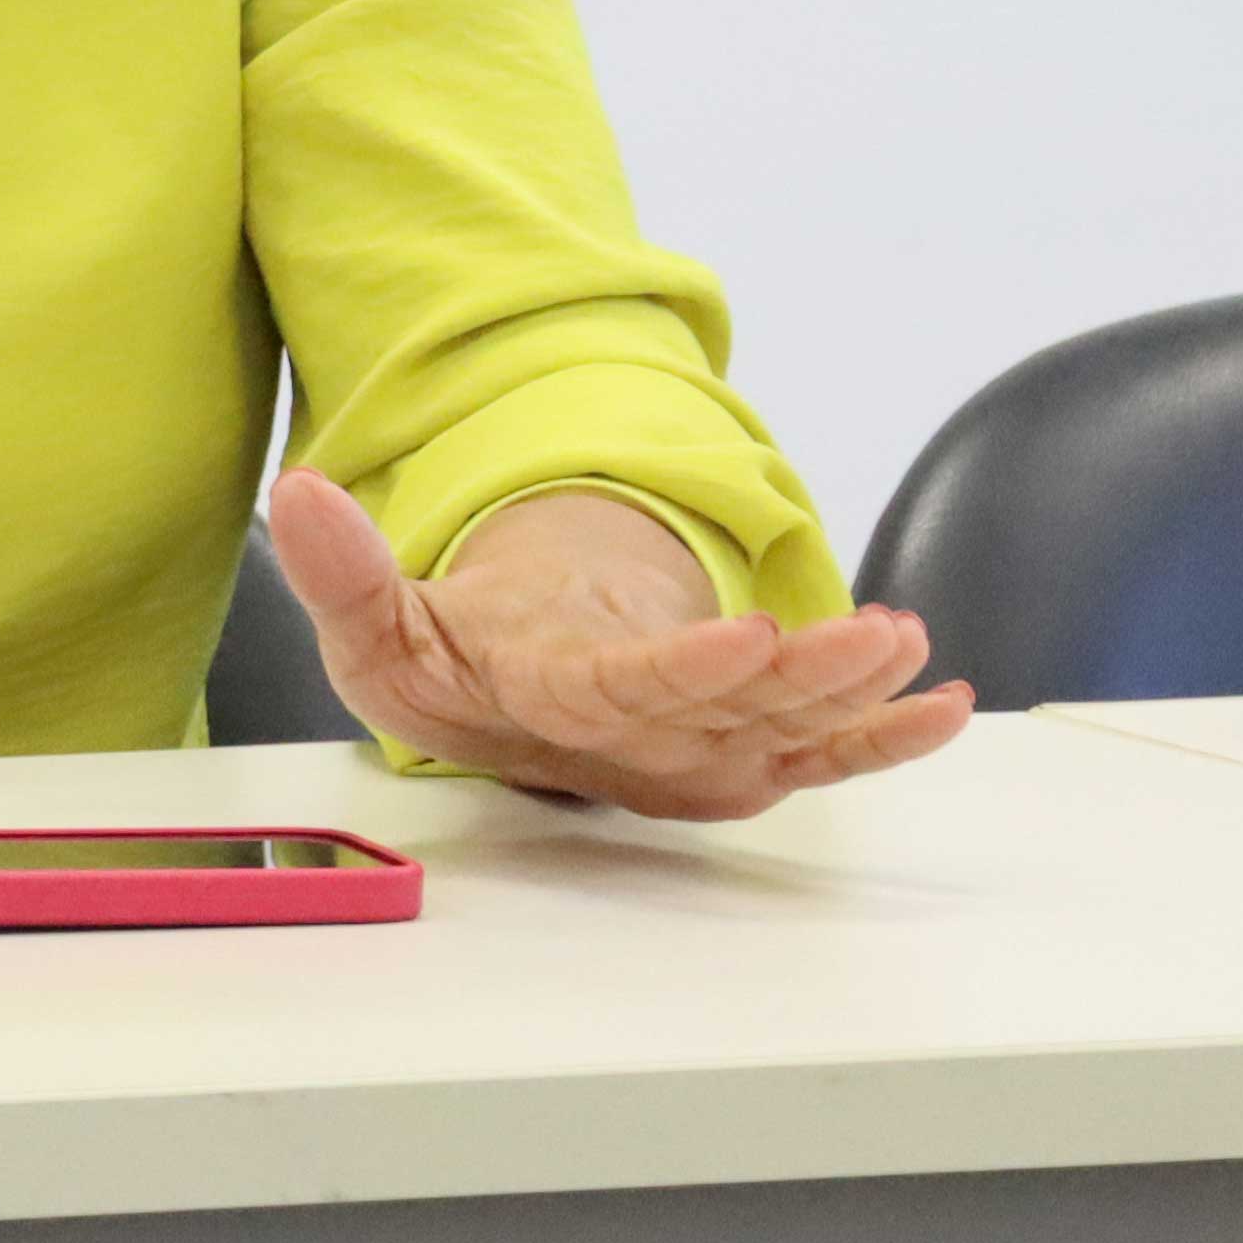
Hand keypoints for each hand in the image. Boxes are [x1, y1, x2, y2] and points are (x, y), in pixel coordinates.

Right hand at [262, 470, 972, 822]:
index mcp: (544, 704)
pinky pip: (827, 751)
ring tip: (906, 642)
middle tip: (872, 637)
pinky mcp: (745, 750)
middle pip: (728, 717)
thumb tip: (295, 492)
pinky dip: (889, 734)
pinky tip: (947, 704)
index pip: (618, 695)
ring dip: (854, 693)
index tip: (743, 643)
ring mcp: (699, 751)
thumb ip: (339, 569)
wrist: (504, 708)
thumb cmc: (450, 662)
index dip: (682, 676)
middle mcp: (635, 743)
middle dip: (806, 683)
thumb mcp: (377, 622)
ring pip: (786, 730)